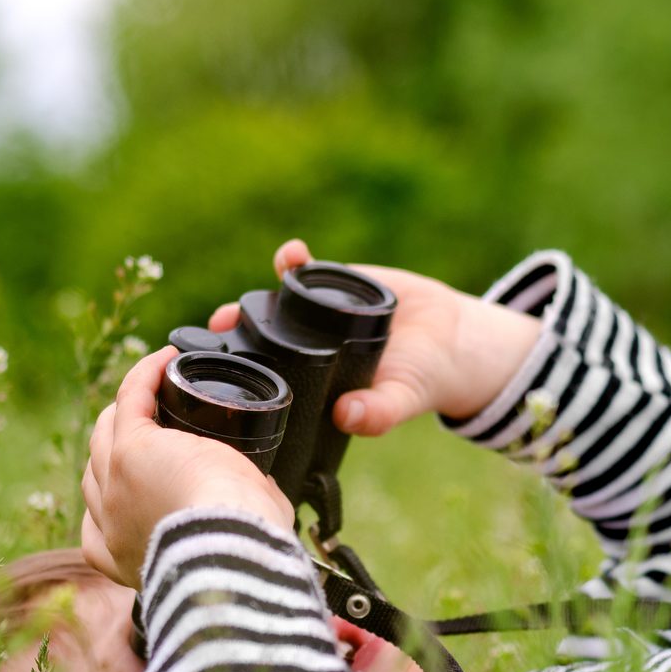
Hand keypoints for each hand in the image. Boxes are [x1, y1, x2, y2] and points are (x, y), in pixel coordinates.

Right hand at [81, 346, 294, 589]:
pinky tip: (166, 359)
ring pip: (106, 431)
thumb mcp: (238, 541)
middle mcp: (108, 524)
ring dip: (130, 406)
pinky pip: (131, 398)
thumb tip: (266, 493)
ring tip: (159, 385)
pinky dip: (146, 375)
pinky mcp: (131, 447)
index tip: (147, 481)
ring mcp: (113, 483)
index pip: (98, 525)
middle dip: (119, 444)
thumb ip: (240, 519)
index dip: (117, 497)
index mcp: (124, 558)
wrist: (228, 550)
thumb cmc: (238, 554)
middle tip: (160, 423)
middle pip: (96, 470)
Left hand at [208, 239, 541, 436]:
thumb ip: (380, 412)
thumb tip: (348, 417)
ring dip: (253, 302)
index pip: (270, 381)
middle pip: (259, 341)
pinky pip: (306, 272)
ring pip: (274, 307)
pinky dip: (294, 261)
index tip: (222, 371)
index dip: (243, 376)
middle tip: (219, 329)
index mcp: (315, 383)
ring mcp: (316, 318)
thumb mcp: (403, 398)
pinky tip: (292, 254)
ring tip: (239, 302)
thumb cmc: (421, 379)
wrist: (450, 339)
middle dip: (235, 336)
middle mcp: (307, 351)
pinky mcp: (334, 286)